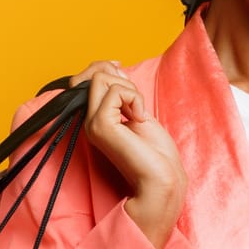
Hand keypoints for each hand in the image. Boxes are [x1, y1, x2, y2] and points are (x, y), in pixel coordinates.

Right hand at [68, 60, 184, 248]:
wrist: (161, 180)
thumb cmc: (155, 153)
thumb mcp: (137, 112)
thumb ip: (123, 93)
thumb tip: (114, 68)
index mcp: (96, 118)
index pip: (86, 78)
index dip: (104, 67)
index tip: (122, 70)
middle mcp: (89, 121)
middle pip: (93, 74)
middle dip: (119, 76)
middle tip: (135, 99)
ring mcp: (92, 124)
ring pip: (101, 79)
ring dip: (129, 90)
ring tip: (138, 113)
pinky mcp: (101, 126)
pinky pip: (115, 91)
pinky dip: (134, 98)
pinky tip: (140, 119)